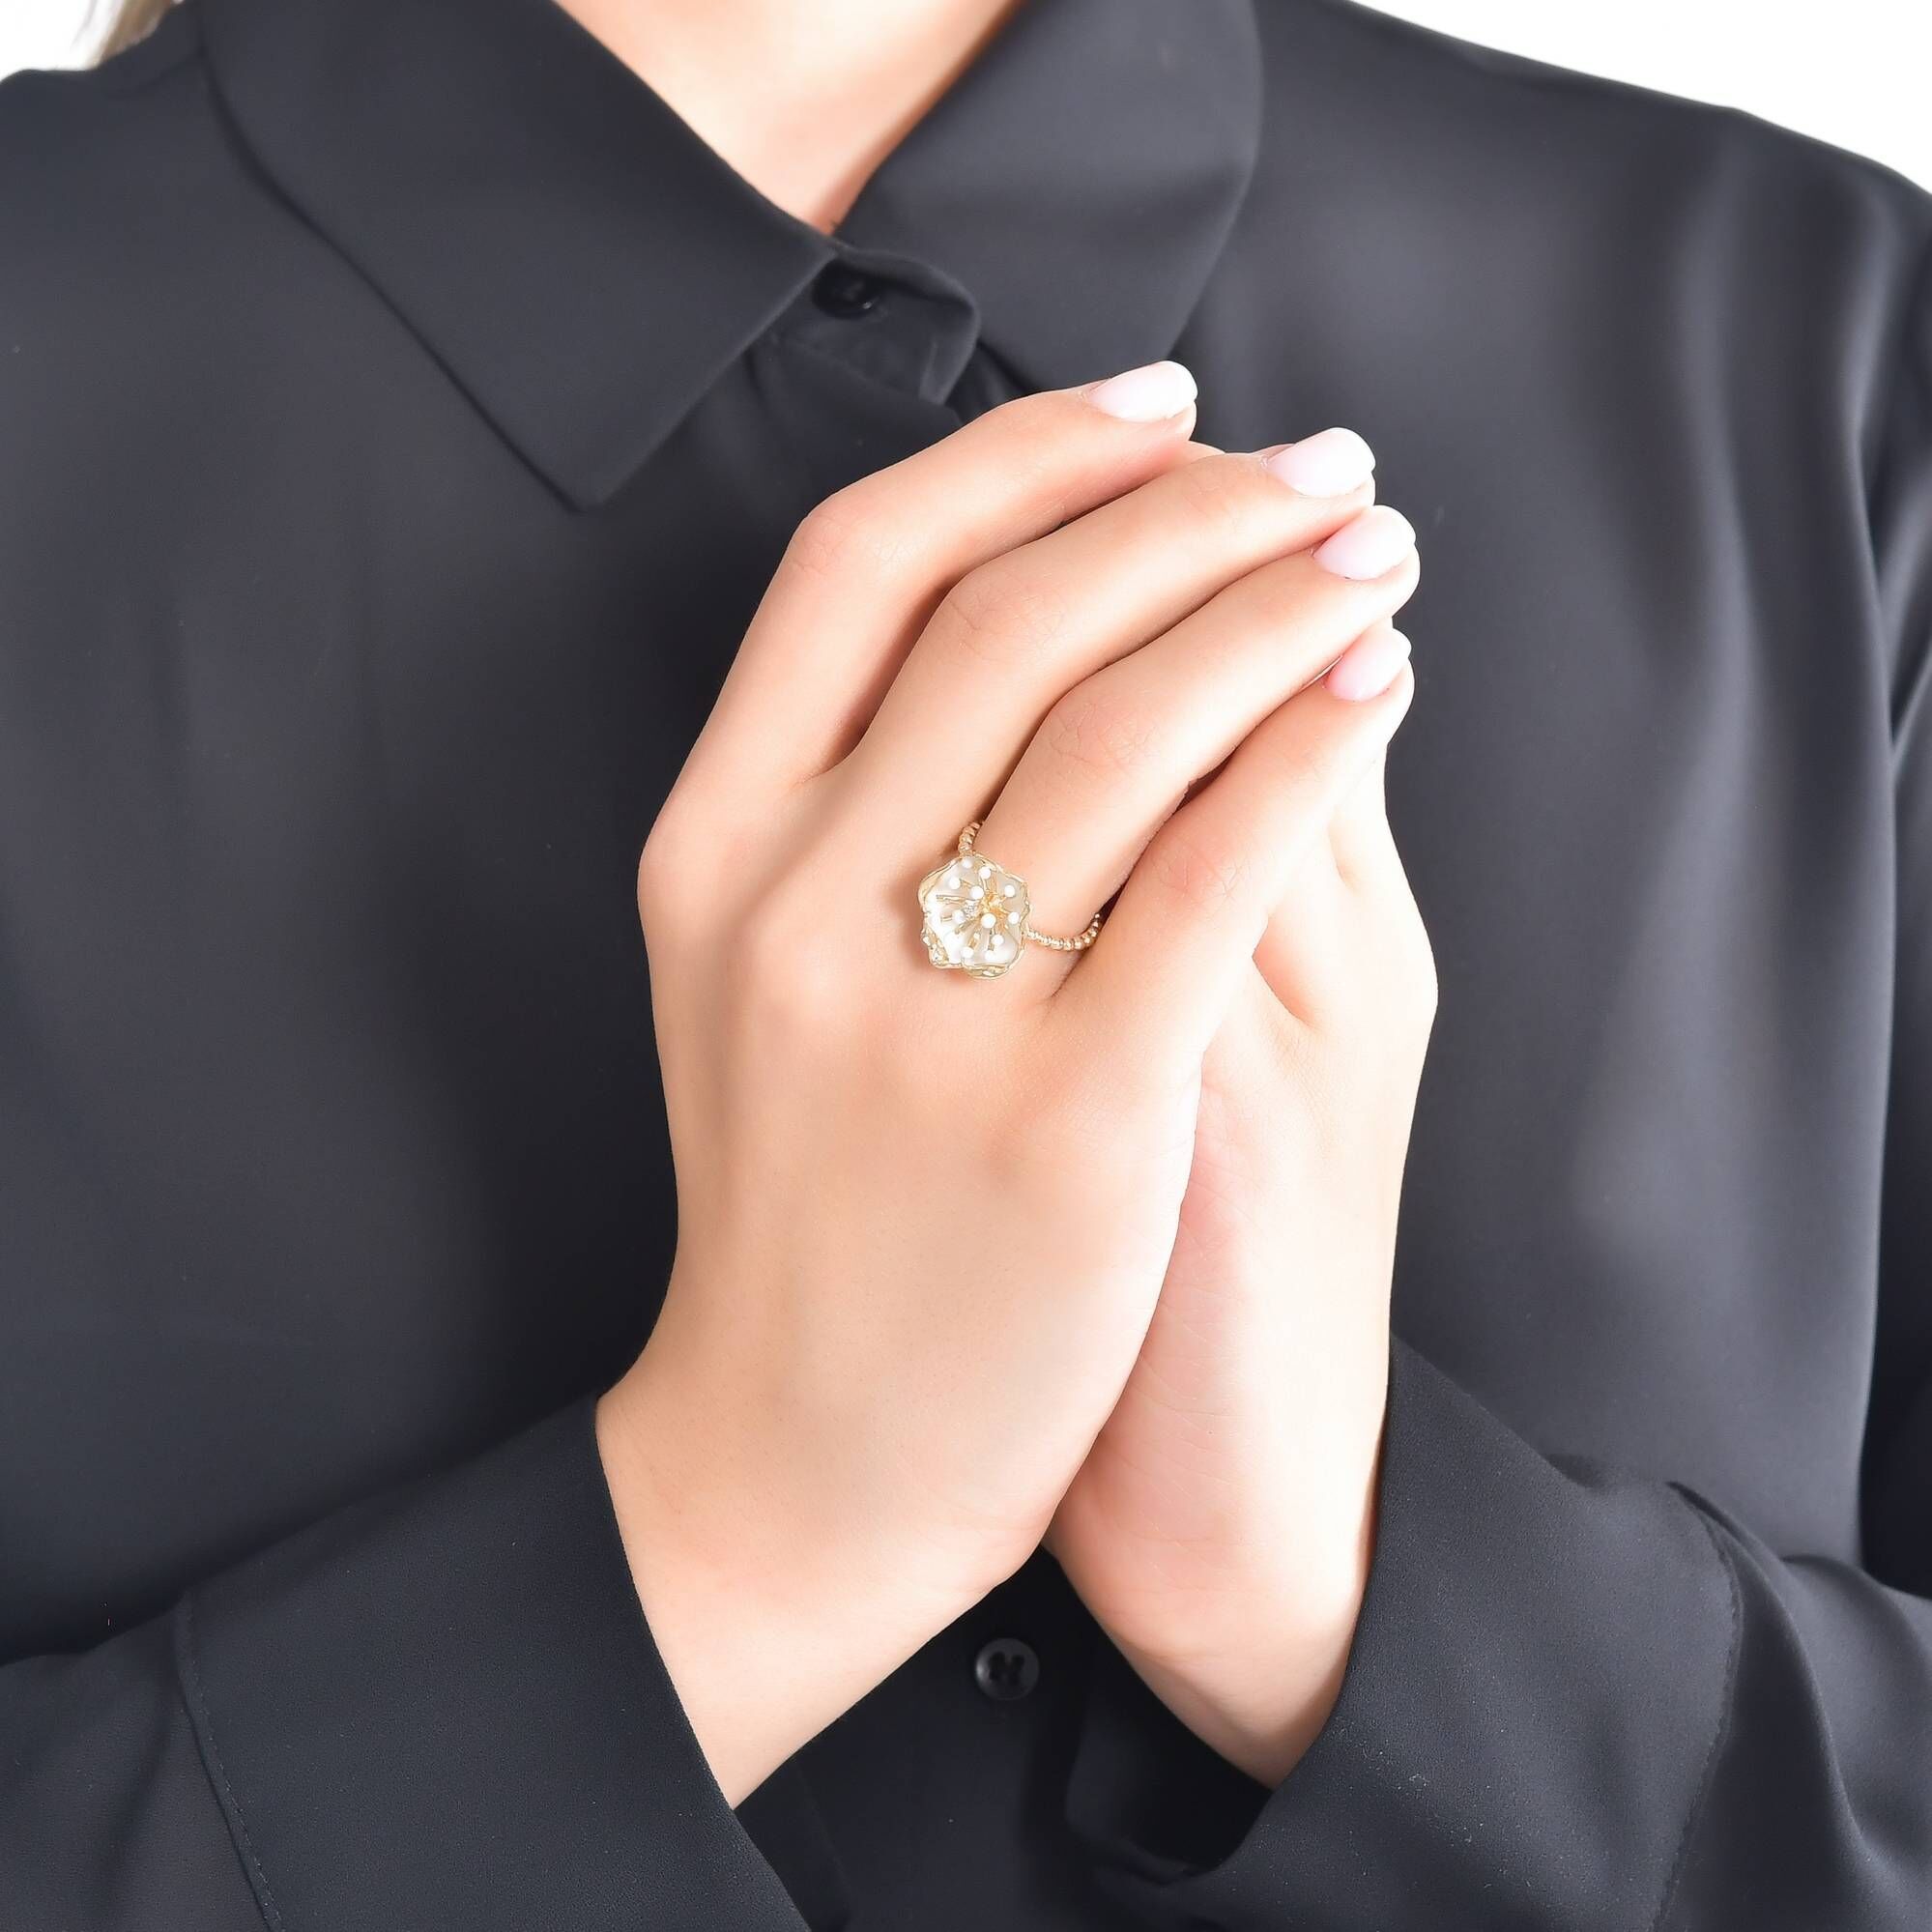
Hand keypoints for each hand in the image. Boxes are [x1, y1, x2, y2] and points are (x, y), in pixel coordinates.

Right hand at [595, 366, 1420, 1804]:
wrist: (803, 1457)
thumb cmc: (805, 1203)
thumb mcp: (757, 980)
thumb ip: (841, 799)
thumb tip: (1037, 598)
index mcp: (712, 847)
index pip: (856, 564)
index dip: (1020, 450)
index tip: (1157, 404)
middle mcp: (796, 907)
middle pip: (1012, 613)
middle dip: (1191, 504)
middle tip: (1315, 464)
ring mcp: (927, 1015)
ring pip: (1124, 722)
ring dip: (1275, 601)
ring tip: (1370, 551)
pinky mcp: (1068, 1119)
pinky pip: (1212, 874)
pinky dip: (1310, 748)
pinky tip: (1375, 686)